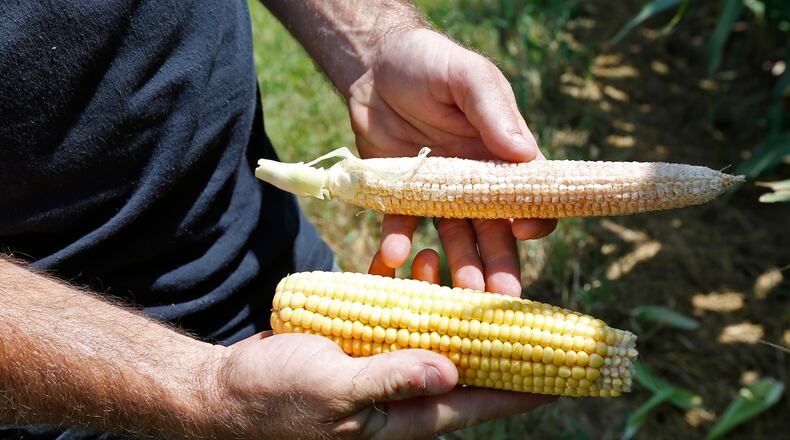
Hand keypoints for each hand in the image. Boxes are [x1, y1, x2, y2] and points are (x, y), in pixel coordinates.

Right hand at [208, 252, 552, 439]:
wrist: (229, 390)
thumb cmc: (278, 399)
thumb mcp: (334, 392)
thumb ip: (392, 379)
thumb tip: (451, 371)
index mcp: (409, 416)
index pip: (483, 401)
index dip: (527, 384)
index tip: (567, 369)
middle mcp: (407, 392)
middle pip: (470, 364)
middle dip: (499, 332)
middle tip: (530, 300)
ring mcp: (386, 366)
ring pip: (437, 332)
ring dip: (449, 299)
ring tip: (445, 258)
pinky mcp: (364, 344)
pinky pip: (400, 314)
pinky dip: (409, 288)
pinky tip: (410, 259)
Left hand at [348, 28, 556, 295]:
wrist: (375, 67)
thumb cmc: (431, 63)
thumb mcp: (467, 77)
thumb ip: (493, 111)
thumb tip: (526, 154)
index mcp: (504, 156)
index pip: (531, 196)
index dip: (534, 218)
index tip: (524, 231)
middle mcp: (476, 182)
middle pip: (495, 230)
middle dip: (499, 264)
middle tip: (499, 299)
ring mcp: (439, 193)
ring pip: (455, 238)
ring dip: (458, 266)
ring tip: (456, 297)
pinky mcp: (401, 196)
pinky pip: (403, 225)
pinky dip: (400, 242)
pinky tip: (394, 255)